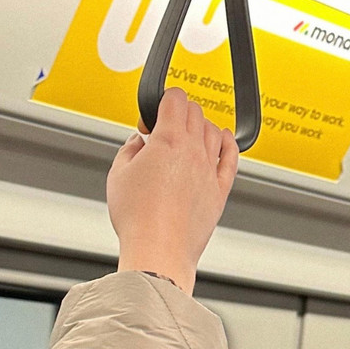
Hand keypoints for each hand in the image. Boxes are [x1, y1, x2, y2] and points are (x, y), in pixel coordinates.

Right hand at [107, 88, 238, 293]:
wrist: (160, 249)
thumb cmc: (138, 218)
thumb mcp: (118, 174)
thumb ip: (130, 150)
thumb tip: (138, 143)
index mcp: (168, 141)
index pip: (175, 99)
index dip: (161, 101)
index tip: (151, 119)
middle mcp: (194, 151)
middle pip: (195, 113)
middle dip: (178, 113)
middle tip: (163, 130)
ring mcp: (210, 170)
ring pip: (214, 131)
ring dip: (200, 126)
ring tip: (187, 135)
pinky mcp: (220, 189)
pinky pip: (231, 158)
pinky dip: (229, 143)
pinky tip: (225, 139)